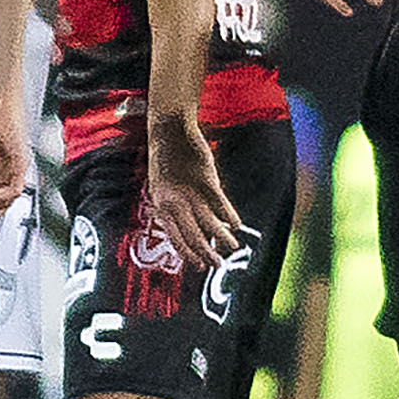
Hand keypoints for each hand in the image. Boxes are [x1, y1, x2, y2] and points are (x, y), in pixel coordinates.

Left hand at [143, 115, 239, 267]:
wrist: (170, 132)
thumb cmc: (166, 161)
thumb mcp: (162, 187)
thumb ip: (172, 207)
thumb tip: (188, 227)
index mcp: (162, 206)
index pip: (176, 238)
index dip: (188, 255)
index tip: (199, 266)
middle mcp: (175, 202)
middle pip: (192, 235)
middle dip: (205, 253)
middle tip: (217, 265)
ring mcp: (191, 191)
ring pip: (208, 222)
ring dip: (221, 237)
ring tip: (232, 248)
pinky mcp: (206, 179)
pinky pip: (219, 202)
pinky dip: (229, 214)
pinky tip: (236, 224)